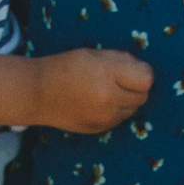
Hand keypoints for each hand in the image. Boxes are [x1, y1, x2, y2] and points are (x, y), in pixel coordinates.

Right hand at [27, 47, 151, 134]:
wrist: (37, 94)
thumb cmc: (65, 68)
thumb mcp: (93, 54)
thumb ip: (121, 60)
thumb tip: (144, 69)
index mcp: (107, 75)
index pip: (146, 79)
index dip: (143, 72)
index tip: (134, 68)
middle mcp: (109, 99)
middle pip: (143, 95)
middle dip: (136, 86)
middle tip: (119, 78)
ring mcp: (105, 118)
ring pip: (133, 109)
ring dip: (127, 99)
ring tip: (107, 90)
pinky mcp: (100, 129)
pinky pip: (120, 119)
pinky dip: (116, 110)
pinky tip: (99, 102)